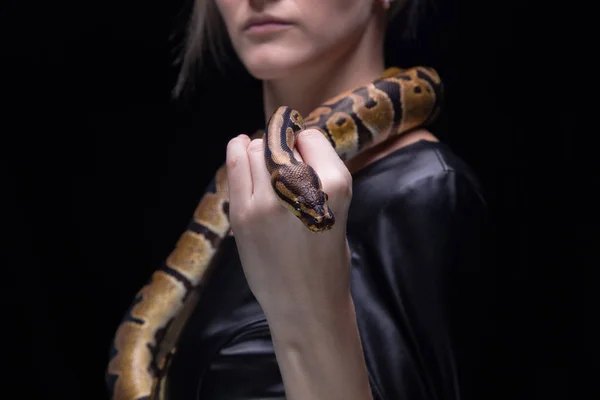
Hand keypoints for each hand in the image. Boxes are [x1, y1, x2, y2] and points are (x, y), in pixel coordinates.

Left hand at [225, 129, 352, 321]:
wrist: (307, 304)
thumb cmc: (327, 259)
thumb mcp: (337, 210)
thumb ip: (318, 176)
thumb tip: (291, 141)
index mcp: (335, 185)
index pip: (311, 138)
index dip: (305, 144)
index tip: (301, 153)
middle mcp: (301, 188)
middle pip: (280, 142)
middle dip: (280, 146)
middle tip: (281, 163)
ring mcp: (267, 202)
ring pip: (255, 150)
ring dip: (258, 151)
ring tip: (263, 163)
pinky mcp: (242, 215)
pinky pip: (235, 166)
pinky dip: (237, 152)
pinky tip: (240, 148)